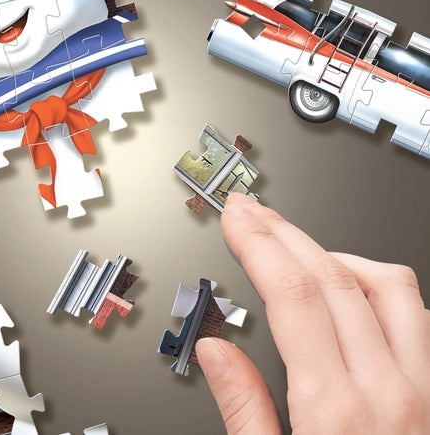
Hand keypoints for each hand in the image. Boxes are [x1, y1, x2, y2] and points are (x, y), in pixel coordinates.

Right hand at [196, 195, 428, 433]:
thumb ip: (245, 412)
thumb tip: (215, 352)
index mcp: (337, 413)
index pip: (293, 293)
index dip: (259, 242)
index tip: (236, 217)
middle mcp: (391, 393)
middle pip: (333, 275)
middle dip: (285, 231)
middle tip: (252, 212)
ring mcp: (429, 393)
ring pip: (387, 285)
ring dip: (335, 252)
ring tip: (297, 246)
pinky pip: (420, 317)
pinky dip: (380, 286)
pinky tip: (353, 291)